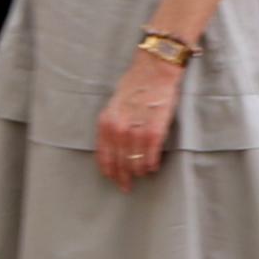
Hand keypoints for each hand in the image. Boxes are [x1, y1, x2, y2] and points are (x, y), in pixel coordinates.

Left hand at [95, 57, 182, 186]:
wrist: (155, 71)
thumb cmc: (135, 85)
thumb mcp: (114, 105)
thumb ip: (112, 126)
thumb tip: (115, 147)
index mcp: (106, 123)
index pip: (104, 156)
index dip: (109, 171)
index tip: (113, 179)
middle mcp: (118, 130)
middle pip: (119, 163)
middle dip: (123, 177)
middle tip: (126, 187)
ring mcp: (136, 132)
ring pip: (135, 164)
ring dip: (138, 172)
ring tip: (142, 174)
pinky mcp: (154, 132)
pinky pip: (150, 157)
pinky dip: (151, 165)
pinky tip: (152, 167)